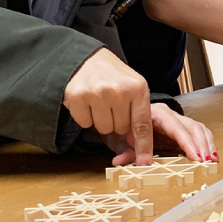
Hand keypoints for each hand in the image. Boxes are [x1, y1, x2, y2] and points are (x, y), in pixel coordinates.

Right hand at [63, 49, 151, 164]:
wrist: (85, 58)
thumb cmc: (113, 76)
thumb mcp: (133, 88)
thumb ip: (138, 114)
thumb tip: (138, 146)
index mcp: (138, 88)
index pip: (142, 125)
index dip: (143, 147)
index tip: (145, 163)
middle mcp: (119, 90)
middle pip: (120, 130)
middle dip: (117, 122)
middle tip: (112, 105)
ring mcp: (97, 93)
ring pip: (103, 129)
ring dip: (101, 120)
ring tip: (100, 101)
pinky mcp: (77, 96)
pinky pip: (85, 123)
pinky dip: (85, 116)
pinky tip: (87, 101)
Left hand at [103, 103, 216, 164]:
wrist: (124, 116)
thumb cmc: (124, 127)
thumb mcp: (120, 138)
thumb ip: (123, 150)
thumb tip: (119, 162)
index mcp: (155, 114)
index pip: (175, 127)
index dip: (186, 142)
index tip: (194, 157)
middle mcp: (169, 114)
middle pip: (191, 127)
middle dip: (200, 145)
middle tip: (205, 162)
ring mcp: (178, 119)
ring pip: (198, 129)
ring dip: (207, 145)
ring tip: (211, 161)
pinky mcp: (183, 127)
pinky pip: (199, 132)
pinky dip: (207, 143)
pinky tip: (212, 156)